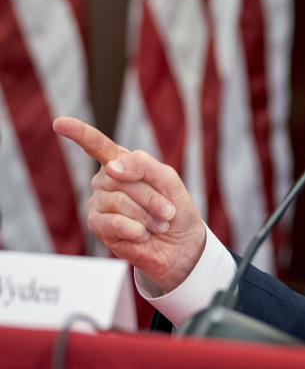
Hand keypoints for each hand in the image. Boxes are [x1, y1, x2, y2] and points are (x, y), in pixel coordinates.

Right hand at [53, 116, 205, 292]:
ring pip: (118, 200)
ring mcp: (99, 204)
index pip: (98, 146)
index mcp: (122, 164)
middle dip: (151, 196)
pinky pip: (113, 223)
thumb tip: (111, 166)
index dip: (80, 133)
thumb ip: (144, 165)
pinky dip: (136, 230)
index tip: (60, 123)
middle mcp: (105, 181)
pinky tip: (143, 235)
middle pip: (120, 177)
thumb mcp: (169, 181)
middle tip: (167, 211)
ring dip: (147, 215)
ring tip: (158, 224)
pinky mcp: (98, 227)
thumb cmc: (175, 209)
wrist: (180, 245)